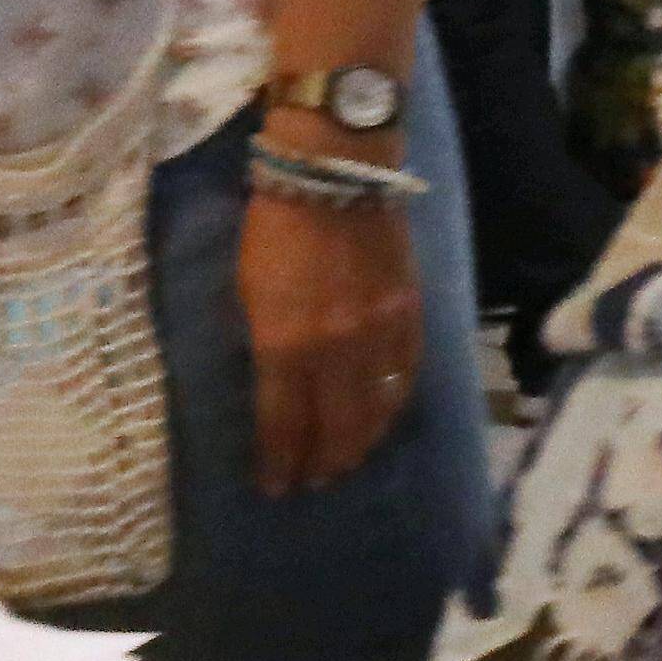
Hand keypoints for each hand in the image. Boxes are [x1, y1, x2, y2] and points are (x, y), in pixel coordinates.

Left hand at [238, 169, 422, 496]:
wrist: (336, 173)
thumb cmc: (274, 228)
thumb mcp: (250, 293)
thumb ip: (267, 343)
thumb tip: (276, 385)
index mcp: (289, 343)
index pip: (286, 422)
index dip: (281, 460)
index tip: (275, 487)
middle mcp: (340, 348)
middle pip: (338, 424)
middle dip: (325, 460)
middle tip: (315, 483)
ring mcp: (382, 331)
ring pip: (379, 405)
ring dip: (363, 440)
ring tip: (350, 460)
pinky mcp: (411, 311)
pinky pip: (407, 371)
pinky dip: (395, 401)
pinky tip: (385, 414)